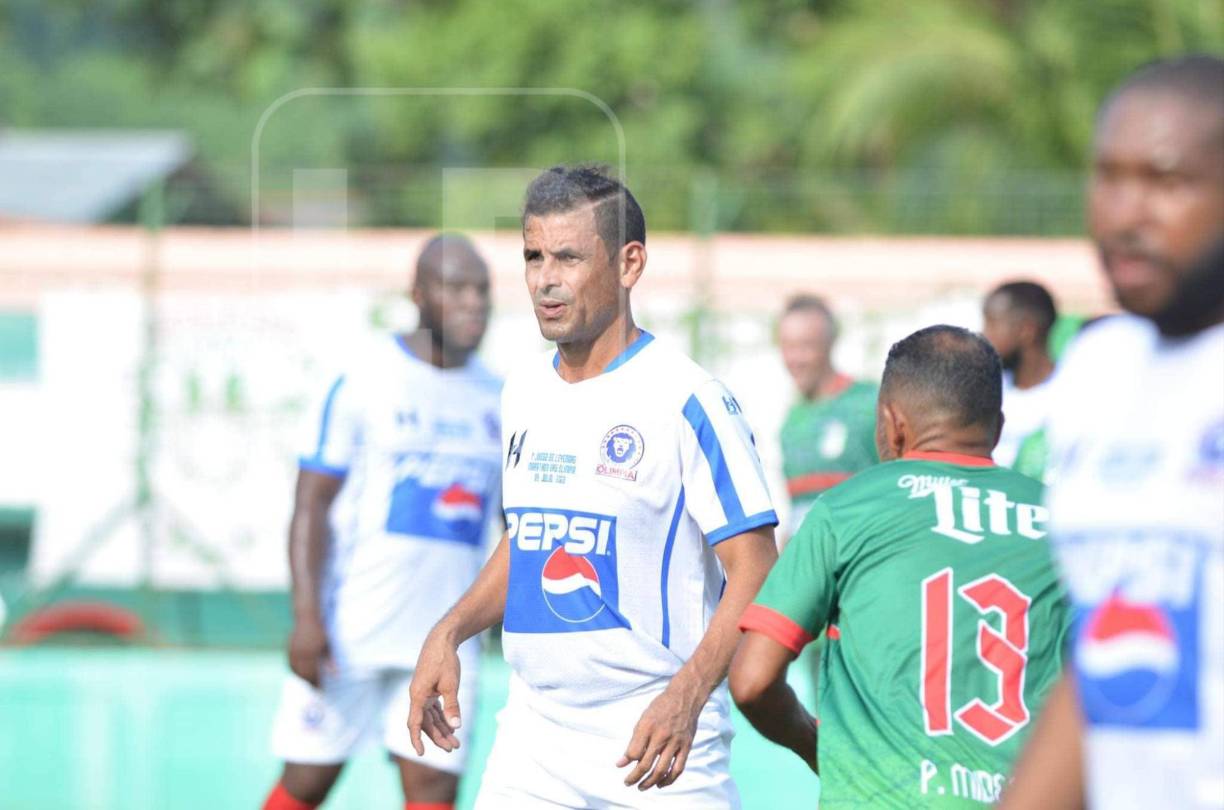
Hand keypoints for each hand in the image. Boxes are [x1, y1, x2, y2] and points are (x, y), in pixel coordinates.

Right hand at [287, 616, 331, 687]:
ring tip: (310, 682)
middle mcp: (300, 654)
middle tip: (316, 688)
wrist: (306, 617)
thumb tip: (335, 674)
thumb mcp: (328, 645)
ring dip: (302, 677)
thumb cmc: (321, 631)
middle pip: (303, 673)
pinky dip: (296, 670)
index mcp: (311, 653)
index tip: (322, 689)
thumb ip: (330, 661)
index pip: (313, 674)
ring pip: (296, 670)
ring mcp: (293, 651)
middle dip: (309, 682)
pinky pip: (291, 664)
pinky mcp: (289, 649)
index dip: (317, 682)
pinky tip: (302, 673)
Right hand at [407, 629, 463, 755]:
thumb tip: (456, 727)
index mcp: (418, 695)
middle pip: (426, 723)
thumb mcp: (451, 684)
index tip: (421, 754)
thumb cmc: (445, 660)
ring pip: (431, 717)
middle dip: (438, 737)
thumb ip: (452, 706)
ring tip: (455, 743)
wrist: (442, 640)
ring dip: (442, 729)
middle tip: (453, 749)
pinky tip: (452, 727)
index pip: (415, 723)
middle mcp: (417, 696)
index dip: (417, 739)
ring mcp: (423, 693)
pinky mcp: (429, 689)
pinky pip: (434, 709)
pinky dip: (442, 718)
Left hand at [617, 678, 704, 790]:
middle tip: (628, 782)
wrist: (685, 697)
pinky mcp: (686, 746)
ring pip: (661, 770)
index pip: (634, 752)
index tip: (620, 766)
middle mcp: (661, 736)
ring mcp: (675, 742)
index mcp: (648, 726)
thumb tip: (622, 761)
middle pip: (646, 764)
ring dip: (650, 782)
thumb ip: (634, 740)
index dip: (625, 762)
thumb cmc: (661, 706)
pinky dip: (669, 779)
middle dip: (634, 777)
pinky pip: (678, 768)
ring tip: (642, 786)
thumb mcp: (644, 718)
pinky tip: (661, 784)